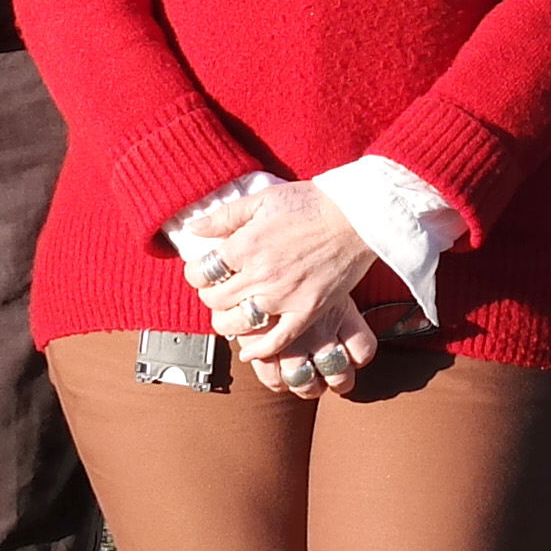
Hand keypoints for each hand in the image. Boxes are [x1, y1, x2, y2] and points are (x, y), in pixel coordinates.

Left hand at [191, 184, 381, 395]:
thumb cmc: (311, 203)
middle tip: (218, 288)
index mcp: (245, 245)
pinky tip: (249, 351)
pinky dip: (259, 350)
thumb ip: (225, 216)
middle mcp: (260, 274)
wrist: (357, 216)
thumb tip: (193, 228)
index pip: (202, 271)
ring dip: (226, 322)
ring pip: (237, 323)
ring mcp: (283, 296)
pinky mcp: (306, 310)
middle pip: (215, 299)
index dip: (196, 272)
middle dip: (210, 294)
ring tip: (231, 313)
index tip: (204, 270)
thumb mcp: (263, 199)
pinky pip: (277, 340)